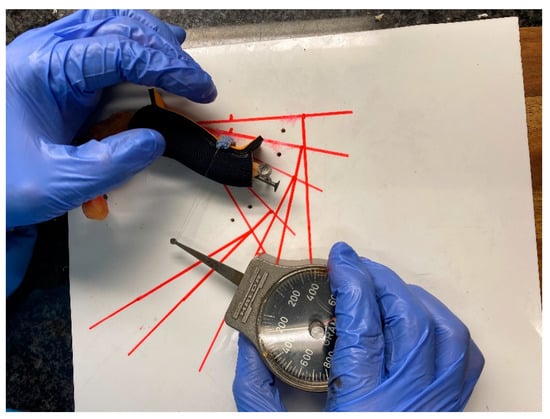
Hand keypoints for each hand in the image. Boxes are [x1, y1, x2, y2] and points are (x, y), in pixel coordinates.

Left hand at [6, 10, 216, 295]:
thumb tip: (153, 141)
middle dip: (163, 49)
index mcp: (42, 70)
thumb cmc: (0, 181)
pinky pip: (102, 48)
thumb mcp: (58, 180)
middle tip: (195, 78)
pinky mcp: (61, 79)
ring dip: (149, 41)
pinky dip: (132, 50)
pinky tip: (148, 58)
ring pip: (109, 29)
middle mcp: (46, 56)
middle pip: (117, 27)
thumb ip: (111, 163)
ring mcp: (52, 63)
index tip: (198, 87)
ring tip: (179, 57)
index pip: (120, 51)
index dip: (167, 68)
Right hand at [232, 242, 483, 410]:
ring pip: (444, 333)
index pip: (365, 324)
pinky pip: (464, 359)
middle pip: (408, 320)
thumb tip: (247, 344)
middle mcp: (407, 401)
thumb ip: (255, 390)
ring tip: (386, 286)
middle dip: (381, 281)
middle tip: (356, 268)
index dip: (354, 281)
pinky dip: (446, 327)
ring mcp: (433, 404)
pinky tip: (423, 317)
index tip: (340, 259)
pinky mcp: (446, 409)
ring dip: (415, 298)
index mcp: (363, 403)